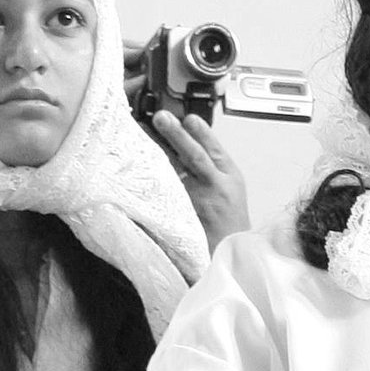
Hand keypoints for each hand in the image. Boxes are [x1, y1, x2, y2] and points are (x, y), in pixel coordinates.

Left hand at [148, 106, 250, 245]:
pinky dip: (153, 181)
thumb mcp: (232, 188)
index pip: (215, 149)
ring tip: (143, 134)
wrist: (228, 252)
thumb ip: (214, 166)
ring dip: (159, 153)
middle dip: (177, 135)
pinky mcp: (182, 217)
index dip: (201, 132)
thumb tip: (188, 139)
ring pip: (177, 174)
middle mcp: (215, 187)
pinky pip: (165, 196)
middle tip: (162, 117)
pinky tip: (138, 169)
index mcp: (230, 177)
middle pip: (195, 157)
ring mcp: (197, 202)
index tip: (188, 118)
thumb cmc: (230, 221)